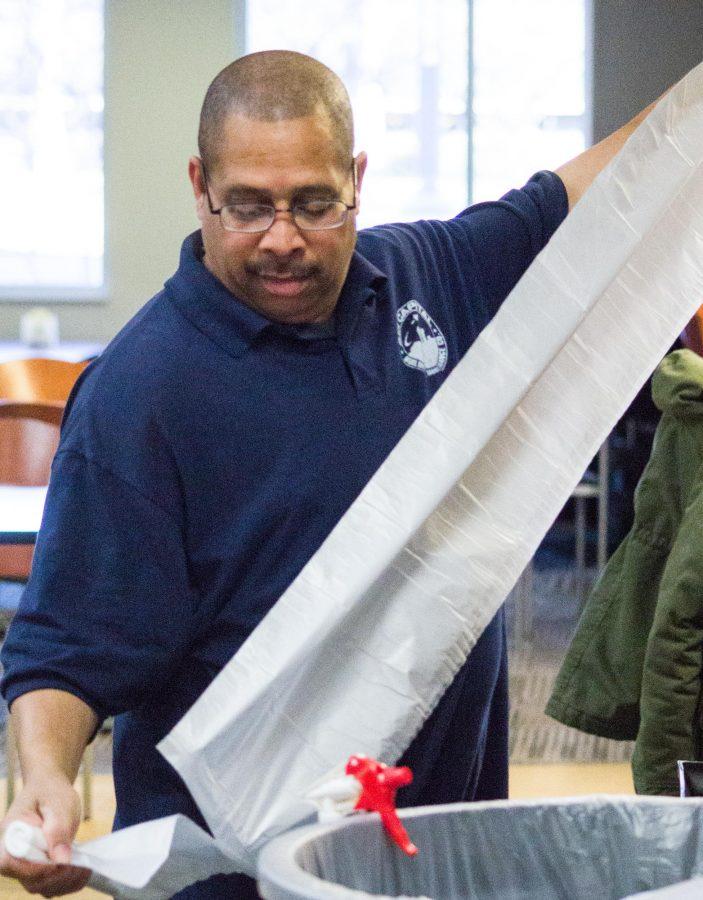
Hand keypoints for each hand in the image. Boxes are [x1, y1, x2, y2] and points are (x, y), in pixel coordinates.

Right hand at [0, 771, 90, 895]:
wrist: (49, 788)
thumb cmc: (51, 791)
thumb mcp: (58, 803)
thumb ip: (58, 829)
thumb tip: (61, 860)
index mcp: (10, 834)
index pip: (8, 863)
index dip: (32, 870)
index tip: (56, 865)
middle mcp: (14, 854)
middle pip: (27, 880)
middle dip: (55, 878)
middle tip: (80, 866)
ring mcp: (27, 863)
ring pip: (40, 886)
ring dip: (64, 883)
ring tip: (85, 868)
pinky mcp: (40, 867)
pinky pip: (50, 884)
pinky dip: (68, 883)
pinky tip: (83, 872)